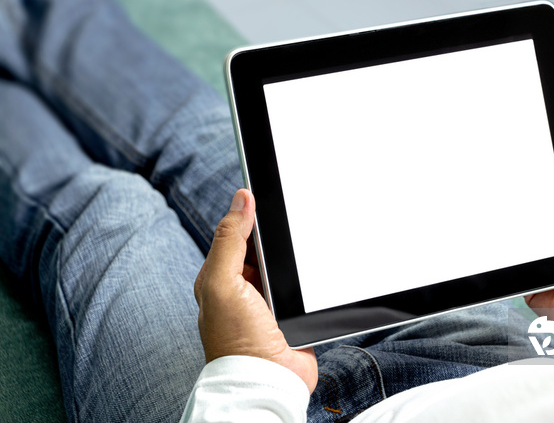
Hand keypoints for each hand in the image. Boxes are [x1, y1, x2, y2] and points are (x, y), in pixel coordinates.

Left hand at [194, 189, 317, 392]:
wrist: (270, 382)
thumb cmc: (237, 340)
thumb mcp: (223, 283)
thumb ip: (230, 240)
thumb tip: (241, 199)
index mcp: (220, 276)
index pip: (236, 233)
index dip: (250, 212)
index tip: (267, 191)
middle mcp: (243, 286)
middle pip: (264, 246)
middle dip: (277, 236)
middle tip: (292, 221)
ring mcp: (268, 300)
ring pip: (285, 263)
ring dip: (294, 258)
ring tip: (303, 249)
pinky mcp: (291, 311)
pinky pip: (302, 284)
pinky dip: (308, 278)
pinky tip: (313, 272)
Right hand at [526, 131, 553, 346]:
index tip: (542, 166)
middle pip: (544, 219)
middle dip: (535, 208)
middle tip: (530, 196)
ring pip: (529, 242)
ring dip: (527, 234)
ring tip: (532, 228)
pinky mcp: (538, 286)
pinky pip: (519, 268)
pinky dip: (517, 260)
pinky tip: (524, 250)